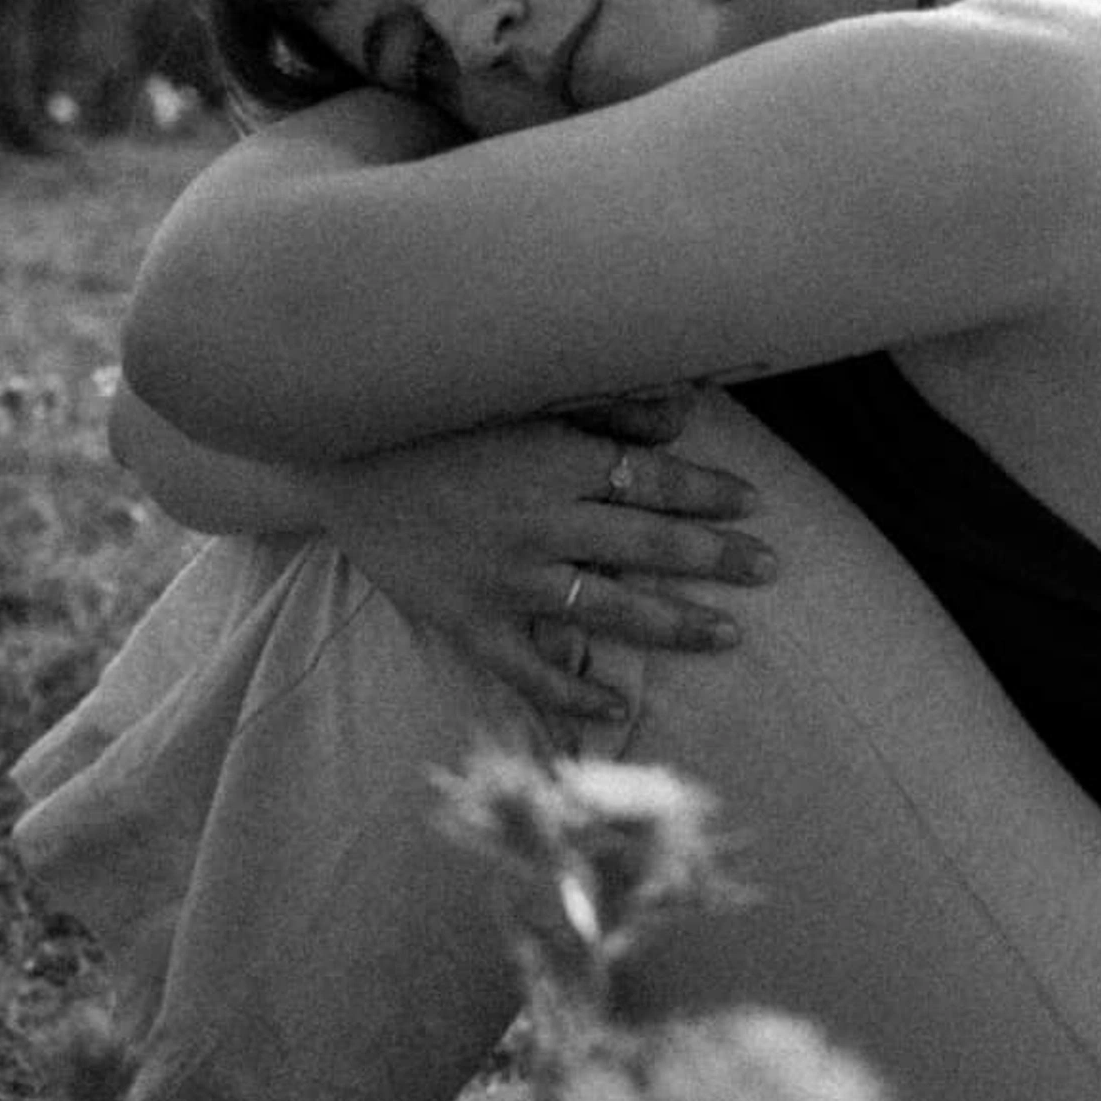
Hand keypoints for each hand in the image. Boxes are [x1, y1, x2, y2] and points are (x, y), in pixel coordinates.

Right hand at [319, 414, 774, 722]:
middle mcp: (539, 524)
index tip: (755, 504)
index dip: (710, 493)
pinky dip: (574, 694)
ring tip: (729, 633)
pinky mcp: (466, 621)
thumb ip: (602, 404)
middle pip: (648, 546)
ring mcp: (504, 580)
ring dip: (675, 623)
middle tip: (770, 568)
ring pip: (609, 611)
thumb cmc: (428, 415)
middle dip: (717, 557)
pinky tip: (620, 707)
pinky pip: (529, 670)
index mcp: (553, 461)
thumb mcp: (514, 394)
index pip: (653, 482)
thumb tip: (683, 411)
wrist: (329, 458)